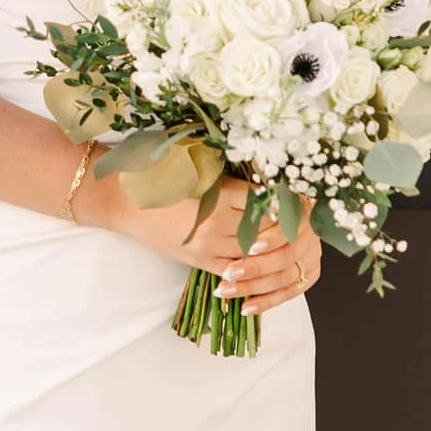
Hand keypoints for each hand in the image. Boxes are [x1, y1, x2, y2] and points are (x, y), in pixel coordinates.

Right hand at [91, 169, 321, 313]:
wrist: (122, 198)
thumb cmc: (157, 171)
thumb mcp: (196, 161)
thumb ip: (230, 169)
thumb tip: (266, 166)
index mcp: (219, 194)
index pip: (268, 202)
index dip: (289, 200)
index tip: (305, 195)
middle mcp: (218, 224)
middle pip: (268, 229)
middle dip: (290, 225)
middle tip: (309, 218)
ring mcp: (209, 246)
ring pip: (255, 251)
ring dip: (276, 246)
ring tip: (294, 238)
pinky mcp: (199, 261)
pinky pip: (236, 270)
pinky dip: (255, 266)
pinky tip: (266, 258)